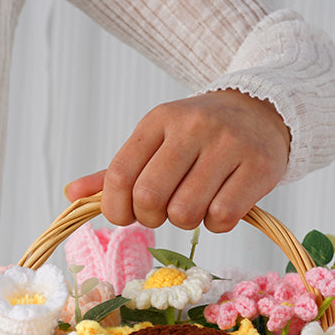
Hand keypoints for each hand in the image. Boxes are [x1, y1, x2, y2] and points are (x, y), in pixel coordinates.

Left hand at [64, 89, 290, 232]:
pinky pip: (223, 217)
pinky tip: (221, 207)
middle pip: (150, 197)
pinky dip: (217, 224)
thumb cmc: (200, 137)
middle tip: (165, 211)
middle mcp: (192, 127)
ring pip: (186, 212)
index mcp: (158, 120)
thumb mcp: (156, 142)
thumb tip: (71, 195)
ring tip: (196, 204)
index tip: (128, 215)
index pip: (120, 175)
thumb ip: (117, 172)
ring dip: (186, 221)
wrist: (263, 109)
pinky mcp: (259, 166)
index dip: (116, 209)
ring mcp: (228, 145)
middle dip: (151, 217)